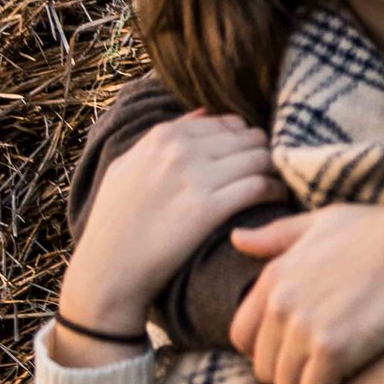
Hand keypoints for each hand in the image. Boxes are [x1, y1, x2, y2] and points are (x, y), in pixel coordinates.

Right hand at [57, 110, 284, 366]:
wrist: (106, 272)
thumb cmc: (114, 223)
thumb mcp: (127, 167)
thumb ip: (164, 136)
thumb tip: (204, 111)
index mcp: (162, 137)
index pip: (227, 122)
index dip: (244, 140)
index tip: (250, 156)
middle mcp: (180, 151)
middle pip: (249, 137)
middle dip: (263, 153)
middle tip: (270, 171)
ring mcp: (194, 178)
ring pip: (260, 158)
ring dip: (274, 171)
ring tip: (276, 184)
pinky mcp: (208, 209)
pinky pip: (260, 186)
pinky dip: (275, 190)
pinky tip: (276, 198)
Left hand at [230, 202, 383, 383]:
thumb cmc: (380, 230)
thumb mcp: (324, 222)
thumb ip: (278, 235)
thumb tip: (236, 238)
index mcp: (275, 276)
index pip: (243, 336)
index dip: (266, 349)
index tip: (294, 350)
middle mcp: (281, 304)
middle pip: (264, 367)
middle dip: (288, 372)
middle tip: (318, 370)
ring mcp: (305, 328)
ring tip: (332, 380)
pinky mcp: (334, 350)